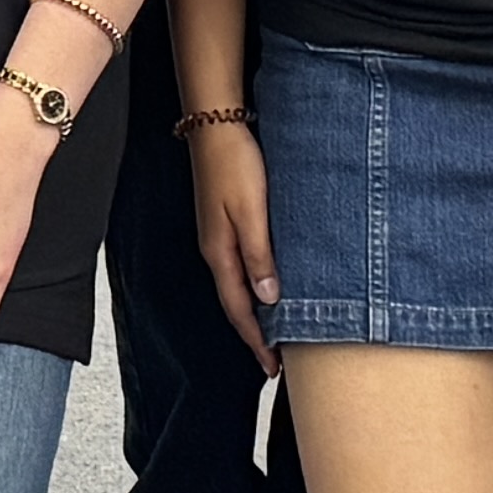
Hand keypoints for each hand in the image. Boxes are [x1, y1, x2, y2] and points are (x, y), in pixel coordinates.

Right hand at [191, 120, 280, 362]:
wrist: (215, 124)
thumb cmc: (235, 163)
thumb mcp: (251, 211)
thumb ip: (259, 254)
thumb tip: (269, 298)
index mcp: (220, 252)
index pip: (240, 309)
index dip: (257, 340)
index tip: (273, 368)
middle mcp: (216, 250)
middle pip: (236, 304)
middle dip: (255, 335)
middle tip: (277, 362)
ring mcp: (219, 236)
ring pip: (239, 286)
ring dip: (256, 313)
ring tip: (276, 334)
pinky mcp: (226, 222)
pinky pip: (241, 266)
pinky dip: (255, 287)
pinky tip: (268, 288)